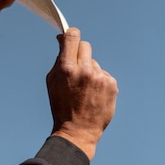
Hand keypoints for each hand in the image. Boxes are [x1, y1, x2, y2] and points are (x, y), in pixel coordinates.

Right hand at [46, 27, 117, 159]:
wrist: (78, 130)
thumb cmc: (61, 106)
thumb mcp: (52, 82)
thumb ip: (58, 60)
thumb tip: (63, 40)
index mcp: (66, 68)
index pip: (72, 37)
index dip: (71, 33)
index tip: (70, 35)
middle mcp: (85, 70)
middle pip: (85, 46)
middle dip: (80, 53)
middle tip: (76, 66)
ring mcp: (100, 77)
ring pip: (94, 63)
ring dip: (89, 71)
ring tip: (84, 89)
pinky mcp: (112, 85)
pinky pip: (104, 74)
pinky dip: (99, 81)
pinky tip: (93, 95)